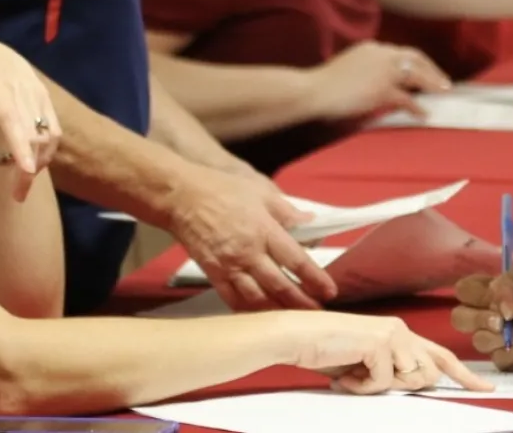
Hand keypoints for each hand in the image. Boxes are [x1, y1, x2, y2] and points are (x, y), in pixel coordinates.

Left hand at [0, 41, 59, 200]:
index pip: (15, 125)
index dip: (23, 149)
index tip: (28, 172)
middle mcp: (23, 96)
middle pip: (36, 136)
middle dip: (31, 169)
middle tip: (18, 195)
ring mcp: (38, 95)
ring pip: (50, 134)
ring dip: (42, 160)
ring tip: (26, 178)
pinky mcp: (45, 97)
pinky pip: (54, 127)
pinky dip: (48, 147)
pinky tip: (35, 159)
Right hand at [168, 168, 338, 309]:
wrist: (182, 198)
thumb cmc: (222, 190)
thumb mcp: (260, 192)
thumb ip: (287, 211)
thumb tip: (309, 222)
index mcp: (265, 231)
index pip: (296, 260)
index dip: (315, 278)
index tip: (330, 291)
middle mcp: (249, 253)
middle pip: (280, 285)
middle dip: (302, 303)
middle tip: (318, 314)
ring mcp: (229, 266)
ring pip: (258, 299)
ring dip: (278, 312)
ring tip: (295, 321)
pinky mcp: (213, 274)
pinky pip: (233, 299)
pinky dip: (248, 312)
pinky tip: (261, 319)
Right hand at [287, 313, 493, 393]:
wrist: (297, 337)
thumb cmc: (327, 351)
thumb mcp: (367, 365)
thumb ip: (393, 372)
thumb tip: (416, 386)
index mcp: (401, 333)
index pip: (442, 355)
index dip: (465, 374)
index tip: (485, 386)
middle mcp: (402, 330)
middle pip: (430, 374)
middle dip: (403, 387)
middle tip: (367, 382)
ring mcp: (393, 334)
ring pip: (411, 379)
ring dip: (380, 387)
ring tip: (353, 376)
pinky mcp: (379, 343)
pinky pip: (384, 383)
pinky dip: (362, 387)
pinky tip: (344, 375)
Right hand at [308, 42, 451, 120]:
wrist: (313, 91)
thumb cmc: (323, 85)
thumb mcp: (347, 69)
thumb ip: (364, 72)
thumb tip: (374, 86)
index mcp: (371, 48)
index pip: (400, 52)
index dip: (415, 62)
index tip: (423, 70)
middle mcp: (380, 54)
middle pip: (415, 58)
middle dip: (432, 69)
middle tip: (444, 81)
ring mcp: (383, 71)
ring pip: (417, 75)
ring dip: (433, 84)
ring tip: (443, 93)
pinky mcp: (383, 90)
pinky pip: (407, 99)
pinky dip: (417, 107)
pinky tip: (424, 114)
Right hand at [450, 264, 512, 371]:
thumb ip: (504, 285)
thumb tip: (499, 313)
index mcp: (487, 292)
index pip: (461, 291)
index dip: (473, 296)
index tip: (493, 297)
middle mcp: (485, 315)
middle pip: (459, 318)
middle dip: (483, 319)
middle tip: (508, 318)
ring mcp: (492, 339)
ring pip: (479, 340)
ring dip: (512, 335)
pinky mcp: (504, 359)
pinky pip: (498, 358)